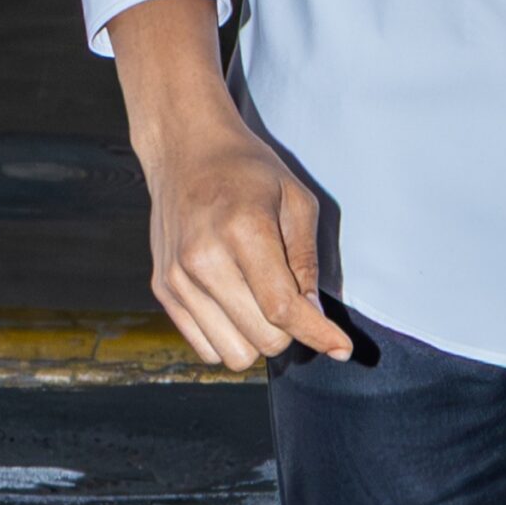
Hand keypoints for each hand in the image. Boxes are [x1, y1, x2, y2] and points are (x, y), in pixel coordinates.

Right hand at [138, 103, 354, 372]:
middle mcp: (203, 259)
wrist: (185, 149)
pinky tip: (236, 304)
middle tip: (292, 298)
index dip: (317, 334)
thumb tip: (314, 317)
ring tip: (261, 299)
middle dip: (290, 330)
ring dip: (258, 339)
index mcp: (243, 229)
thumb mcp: (295, 200)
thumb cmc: (248, 170)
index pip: (282, 307)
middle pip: (262, 338)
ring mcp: (178, 278)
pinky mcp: (163, 290)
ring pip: (234, 355)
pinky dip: (229, 338)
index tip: (342, 348)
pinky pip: (206, 348)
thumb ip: (306, 261)